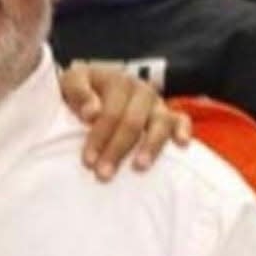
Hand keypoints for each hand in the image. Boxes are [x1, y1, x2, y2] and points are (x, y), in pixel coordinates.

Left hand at [60, 62, 191, 180]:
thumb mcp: (72, 82)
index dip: (99, 136)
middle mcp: (140, 90)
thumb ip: (78, 92)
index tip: (88, 161)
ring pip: (160, 122)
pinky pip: (181, 120)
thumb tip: (91, 112)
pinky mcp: (168, 114)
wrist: (92, 87)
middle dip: (117, 149)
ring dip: (150, 146)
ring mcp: (156, 103)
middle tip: (103, 174)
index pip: (110, 111)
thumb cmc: (80, 91)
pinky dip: (183, 130)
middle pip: (133, 121)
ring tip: (139, 167)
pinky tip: (181, 145)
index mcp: (116, 81)